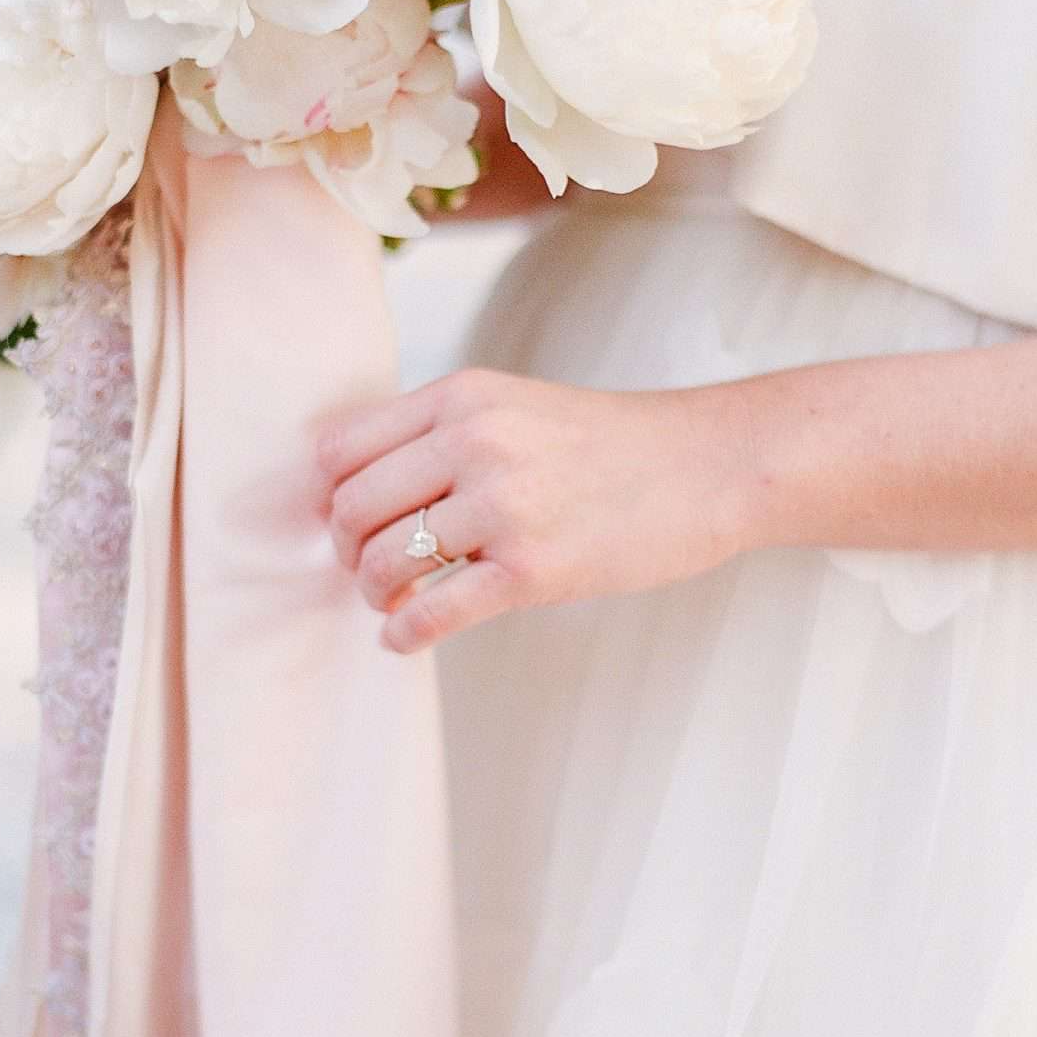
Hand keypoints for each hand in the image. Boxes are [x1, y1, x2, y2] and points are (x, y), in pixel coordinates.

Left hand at [316, 367, 757, 654]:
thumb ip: (441, 432)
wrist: (706, 466)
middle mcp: (473, 441)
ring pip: (384, 562)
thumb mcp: (513, 404)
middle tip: (369, 569)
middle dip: (347, 550)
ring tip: (396, 601)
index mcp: (461, 397)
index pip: (340, 448)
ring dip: (376, 594)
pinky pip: (434, 612)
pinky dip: (405, 634)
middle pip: (352, 508)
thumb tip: (355, 492)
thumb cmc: (610, 443)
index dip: (329, 495)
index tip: (346, 520)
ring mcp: (504, 505)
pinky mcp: (534, 568)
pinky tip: (406, 639)